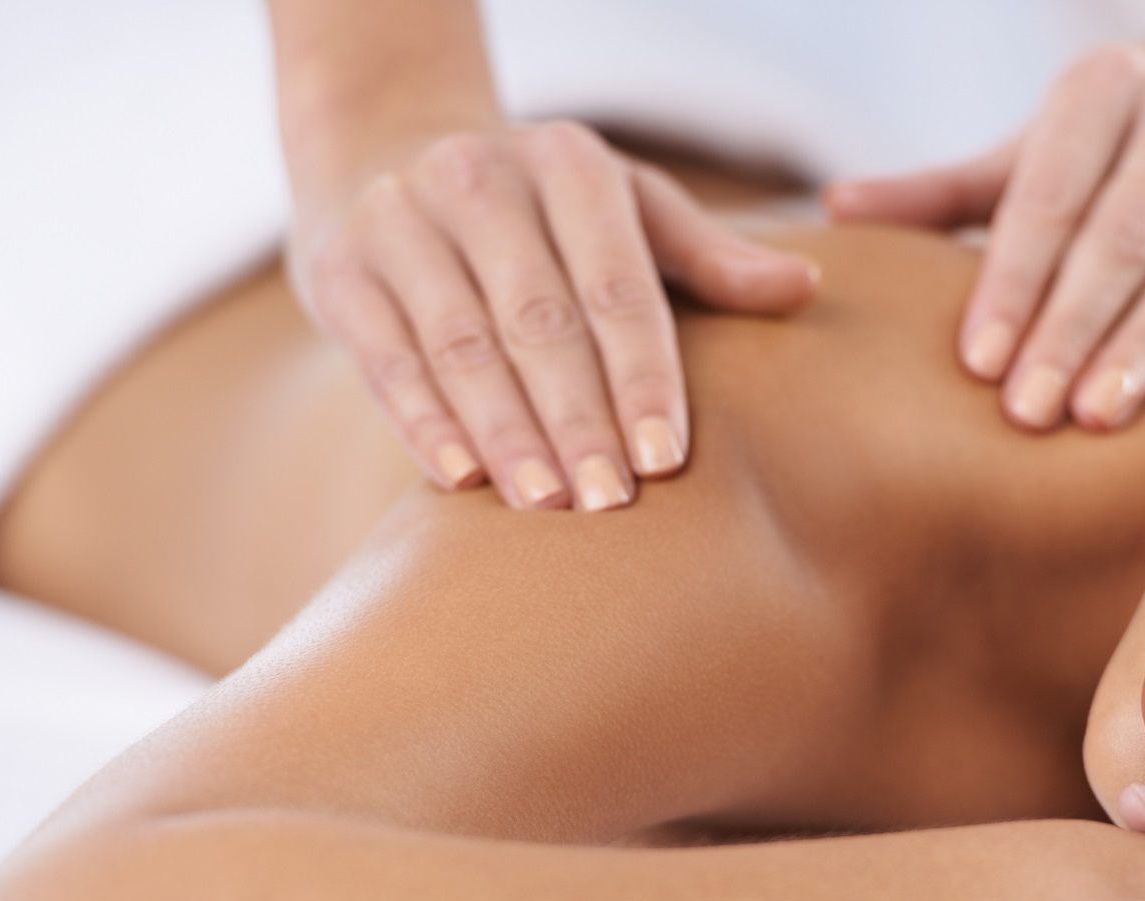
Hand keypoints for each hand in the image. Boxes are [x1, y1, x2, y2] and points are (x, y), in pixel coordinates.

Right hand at [290, 121, 817, 510]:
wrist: (381, 153)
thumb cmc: (538, 209)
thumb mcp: (623, 207)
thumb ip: (705, 256)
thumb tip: (803, 289)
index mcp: (568, 165)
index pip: (616, 286)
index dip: (642, 375)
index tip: (665, 459)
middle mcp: (481, 180)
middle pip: (539, 321)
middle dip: (577, 418)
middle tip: (611, 501)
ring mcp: (401, 219)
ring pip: (462, 345)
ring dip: (505, 432)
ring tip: (546, 504)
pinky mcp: (341, 266)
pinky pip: (388, 358)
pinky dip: (424, 422)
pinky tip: (460, 480)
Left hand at [827, 34, 1144, 430]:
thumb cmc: (1114, 142)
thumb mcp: (1033, 149)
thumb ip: (943, 193)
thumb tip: (836, 213)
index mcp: (1104, 89)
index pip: (1051, 196)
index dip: (1015, 282)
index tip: (981, 363)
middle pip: (1125, 234)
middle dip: (1074, 327)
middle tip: (1032, 412)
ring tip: (1098, 414)